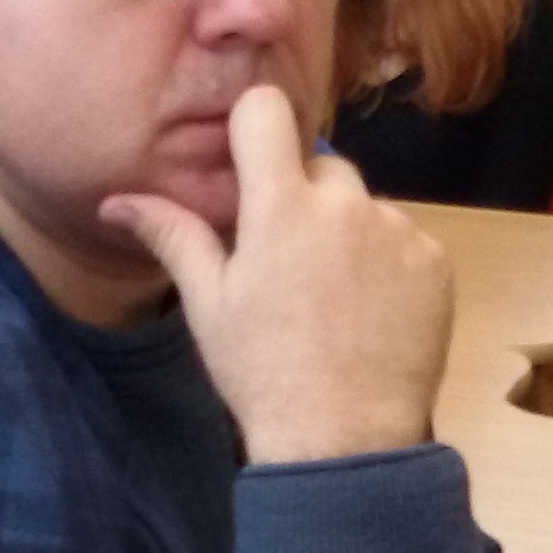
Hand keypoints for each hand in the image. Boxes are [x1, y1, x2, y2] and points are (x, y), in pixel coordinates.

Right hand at [99, 86, 452, 464]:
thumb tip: (116, 201)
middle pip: (321, 166)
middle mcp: (346, 205)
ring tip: (333, 301)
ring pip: (365, 208)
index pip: (267, 111)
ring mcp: (399, 232)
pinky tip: (369, 315)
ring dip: (349, 236)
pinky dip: (389, 267)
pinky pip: (406, 242)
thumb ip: (173, 236)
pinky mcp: (436, 262)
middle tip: (289, 264)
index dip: (255, 129)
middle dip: (304, 200)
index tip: (250, 165)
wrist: (343, 440)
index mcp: (281, 207)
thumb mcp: (208, 305)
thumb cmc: (263, 373)